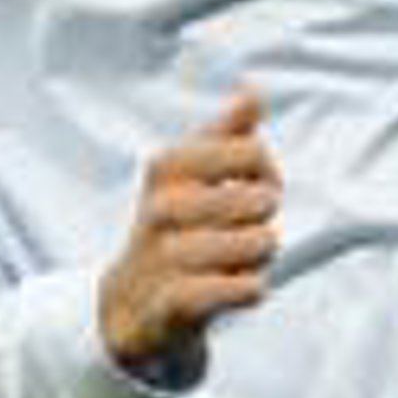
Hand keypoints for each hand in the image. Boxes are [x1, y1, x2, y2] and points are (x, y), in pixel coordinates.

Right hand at [98, 91, 280, 368]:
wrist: (130, 305)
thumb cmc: (176, 229)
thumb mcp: (191, 176)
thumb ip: (225, 134)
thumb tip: (252, 92)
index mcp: (167, 169)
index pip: (250, 151)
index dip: (267, 170)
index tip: (256, 184)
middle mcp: (160, 210)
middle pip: (259, 200)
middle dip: (266, 217)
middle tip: (249, 228)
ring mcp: (165, 258)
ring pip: (256, 244)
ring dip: (262, 255)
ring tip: (244, 260)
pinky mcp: (174, 305)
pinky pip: (239, 289)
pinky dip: (251, 289)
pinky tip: (241, 287)